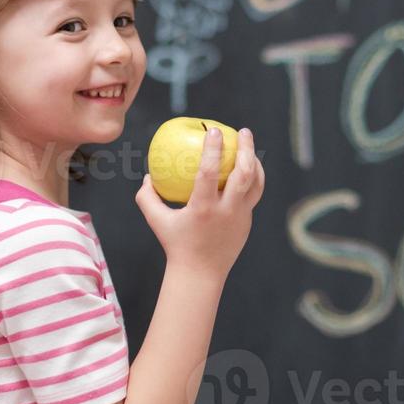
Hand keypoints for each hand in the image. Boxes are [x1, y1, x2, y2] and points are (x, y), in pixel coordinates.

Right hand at [135, 126, 264, 278]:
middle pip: (243, 174)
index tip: (214, 130)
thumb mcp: (157, 221)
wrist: (200, 274)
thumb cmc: (175, 244)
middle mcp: (226, 211)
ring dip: (255, 162)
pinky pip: (253, 195)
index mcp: (203, 208)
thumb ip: (147, 197)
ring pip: (255, 184)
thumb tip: (147, 175)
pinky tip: (247, 168)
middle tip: (244, 131)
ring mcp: (240, 217)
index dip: (213, 149)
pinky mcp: (247, 222)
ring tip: (249, 147)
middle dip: (247, 149)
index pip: (210, 172)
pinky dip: (252, 178)